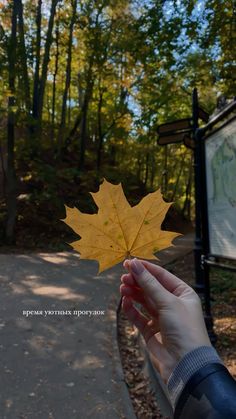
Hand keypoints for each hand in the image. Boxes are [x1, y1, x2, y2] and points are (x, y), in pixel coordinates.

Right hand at [120, 258, 210, 382]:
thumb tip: (134, 264)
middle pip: (151, 287)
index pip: (162, 276)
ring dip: (133, 293)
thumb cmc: (184, 328)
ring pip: (144, 301)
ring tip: (122, 287)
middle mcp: (173, 304)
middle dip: (137, 281)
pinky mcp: (152, 331)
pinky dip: (131, 309)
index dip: (145, 268)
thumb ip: (148, 283)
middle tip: (123, 276)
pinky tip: (125, 302)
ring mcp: (162, 318)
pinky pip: (139, 317)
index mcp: (183, 293)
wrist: (186, 364)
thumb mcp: (167, 301)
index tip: (129, 262)